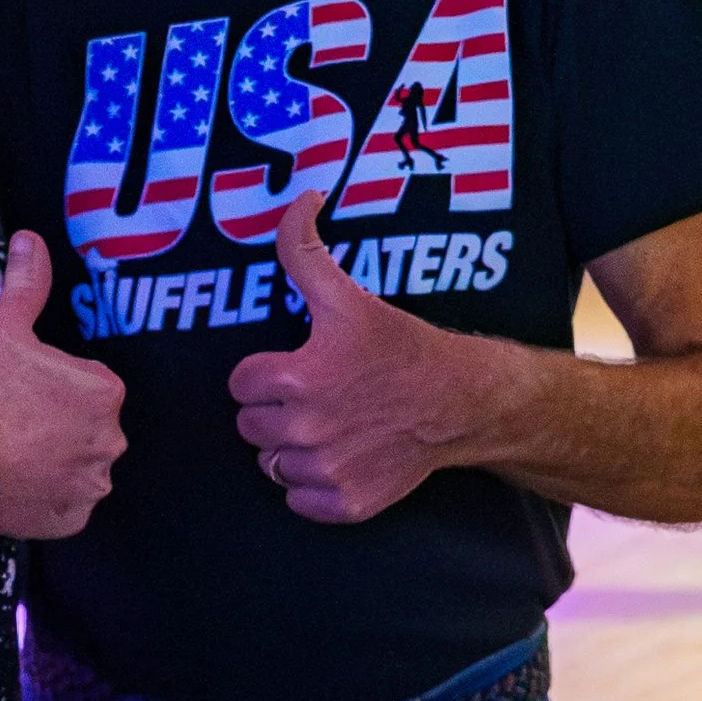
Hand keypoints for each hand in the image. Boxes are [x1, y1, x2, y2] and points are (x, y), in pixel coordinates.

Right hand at [0, 233, 124, 539]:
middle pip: (87, 425)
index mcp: (105, 391)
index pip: (88, 384)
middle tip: (15, 421)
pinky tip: (20, 482)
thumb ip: (26, 284)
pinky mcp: (74, 518)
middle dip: (59, 424)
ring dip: (57, 460)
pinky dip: (49, 496)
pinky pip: (68, 504)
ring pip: (80, 465)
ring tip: (15, 452)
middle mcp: (112, 440)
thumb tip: (31, 240)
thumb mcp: (3, 327)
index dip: (52, 385)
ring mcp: (93, 483)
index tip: (24, 390)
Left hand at [227, 193, 503, 522]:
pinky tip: (341, 456)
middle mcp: (306, 429)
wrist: (460, 401)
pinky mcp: (346, 502)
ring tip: (329, 424)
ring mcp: (326, 470)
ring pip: (271, 465)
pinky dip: (312, 486)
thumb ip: (305, 250)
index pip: (240, 385)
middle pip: (250, 427)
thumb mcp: (348, 295)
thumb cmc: (402, 346)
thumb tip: (300, 198)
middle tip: (314, 396)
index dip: (265, 374)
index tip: (296, 367)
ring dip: (290, 448)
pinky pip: (298, 500)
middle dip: (274, 410)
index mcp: (296, 377)